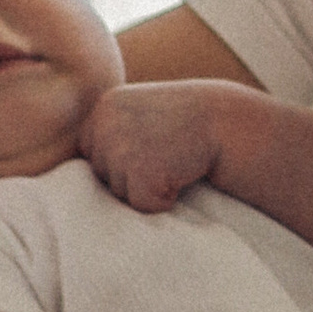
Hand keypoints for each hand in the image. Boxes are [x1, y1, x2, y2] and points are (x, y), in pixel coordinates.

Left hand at [83, 80, 235, 214]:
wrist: (228, 122)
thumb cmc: (189, 122)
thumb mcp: (141, 111)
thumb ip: (113, 130)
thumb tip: (84, 167)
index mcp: (104, 106)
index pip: (91, 151)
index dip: (121, 157)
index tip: (152, 145)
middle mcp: (106, 124)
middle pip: (102, 174)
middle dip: (132, 174)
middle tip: (167, 153)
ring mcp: (121, 149)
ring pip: (120, 193)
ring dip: (148, 187)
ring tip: (174, 161)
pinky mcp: (140, 173)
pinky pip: (141, 205)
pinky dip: (163, 200)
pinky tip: (181, 174)